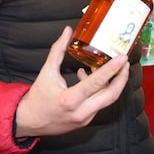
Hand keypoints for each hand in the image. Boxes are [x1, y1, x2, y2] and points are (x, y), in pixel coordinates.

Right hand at [14, 26, 128, 137]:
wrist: (28, 122)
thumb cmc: (37, 98)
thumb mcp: (46, 72)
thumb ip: (58, 51)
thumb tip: (67, 32)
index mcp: (70, 99)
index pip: (97, 82)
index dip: (112, 69)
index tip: (122, 58)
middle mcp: (80, 111)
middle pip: (111, 95)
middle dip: (122, 78)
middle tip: (125, 63)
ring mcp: (85, 118)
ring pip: (107, 100)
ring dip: (112, 83)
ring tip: (112, 68)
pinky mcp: (85, 121)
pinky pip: (99, 104)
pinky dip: (100, 90)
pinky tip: (91, 78)